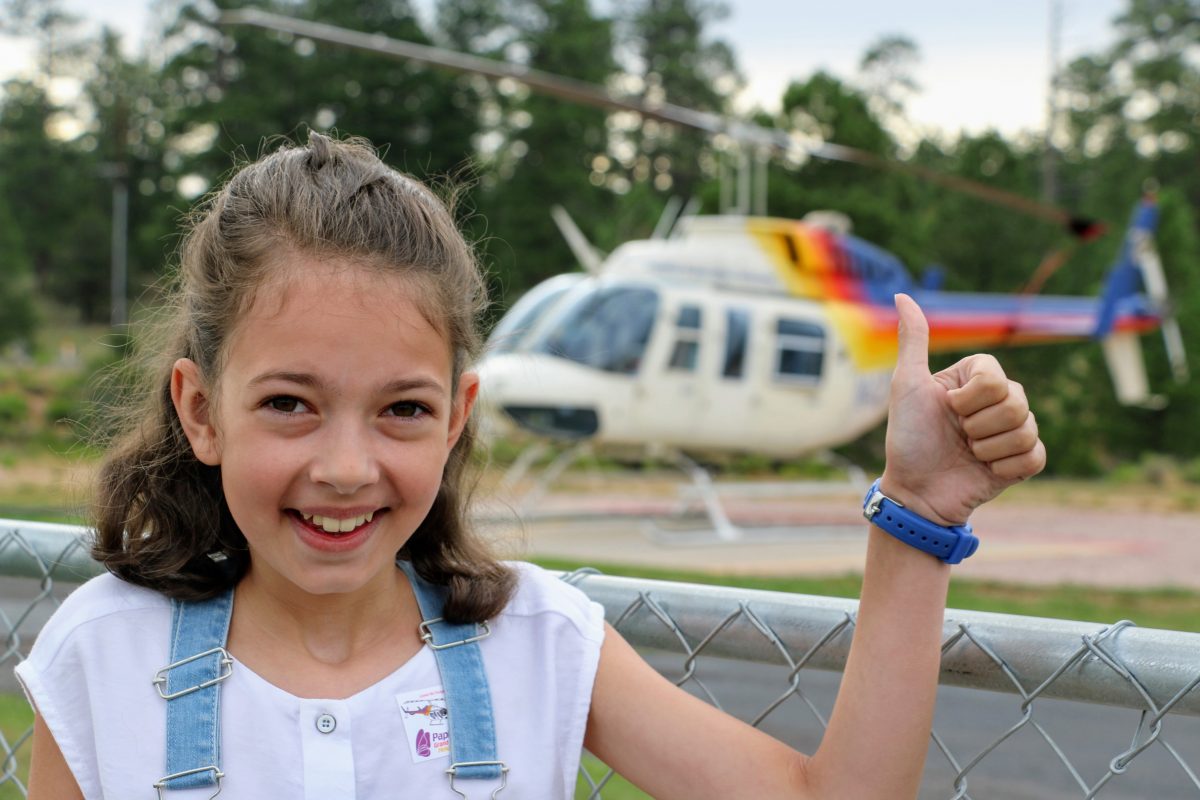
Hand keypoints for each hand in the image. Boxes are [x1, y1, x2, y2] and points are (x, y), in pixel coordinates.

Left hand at [880, 294, 1045, 525]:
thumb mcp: (907, 385)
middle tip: (958, 436)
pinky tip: (985, 470)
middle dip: (978, 425)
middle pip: (1017, 401)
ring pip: (1026, 428)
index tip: (947, 409)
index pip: (996, 377)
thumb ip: (913, 340)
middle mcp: (998, 400)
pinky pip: (1035, 455)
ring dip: (987, 448)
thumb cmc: (908, 437)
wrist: (916, 491)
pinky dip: (1006, 466)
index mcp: (976, 379)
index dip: (970, 398)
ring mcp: (1012, 430)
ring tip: (968, 453)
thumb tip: (901, 295)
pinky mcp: (1022, 461)